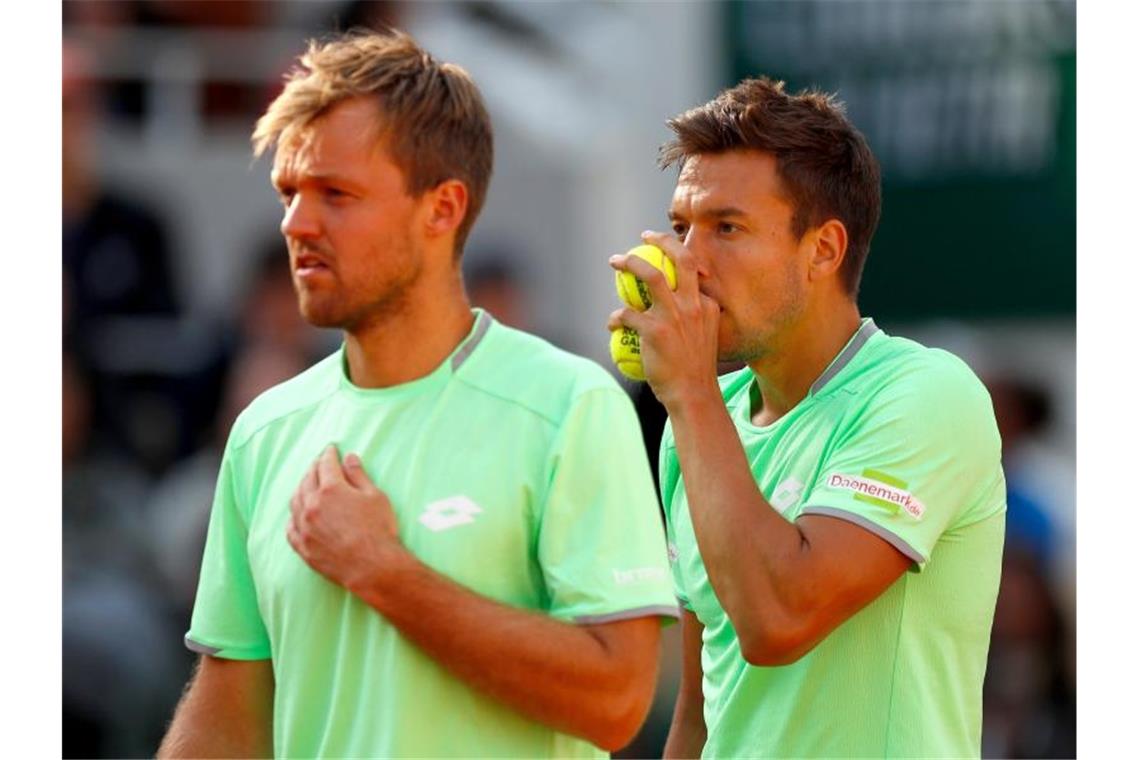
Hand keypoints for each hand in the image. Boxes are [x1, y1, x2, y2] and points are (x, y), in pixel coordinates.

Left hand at [286, 445, 401, 592]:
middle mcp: (312, 505)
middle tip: (318, 463)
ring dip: (300, 488)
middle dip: (313, 468)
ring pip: (295, 501)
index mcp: (331, 489)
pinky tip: (296, 515)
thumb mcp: (374, 496)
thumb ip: (359, 475)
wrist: (372, 566)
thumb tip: (349, 457)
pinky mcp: (303, 546)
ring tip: (306, 484)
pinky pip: (290, 527)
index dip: (329, 454)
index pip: (326, 464)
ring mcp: (304, 527)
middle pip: (307, 480)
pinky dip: (292, 516)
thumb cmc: (378, 529)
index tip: (330, 449)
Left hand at [608, 230, 721, 409]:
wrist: (693, 395)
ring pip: (650, 276)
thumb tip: (677, 312)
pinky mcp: (655, 331)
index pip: (695, 270)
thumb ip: (696, 320)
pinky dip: (616, 317)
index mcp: (708, 306)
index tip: (666, 247)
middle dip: (661, 240)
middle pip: (680, 259)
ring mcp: (675, 316)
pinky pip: (627, 314)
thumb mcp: (705, 338)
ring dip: (630, 263)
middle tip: (643, 237)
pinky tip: (613, 324)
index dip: (679, 253)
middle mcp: (694, 305)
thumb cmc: (695, 372)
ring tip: (616, 261)